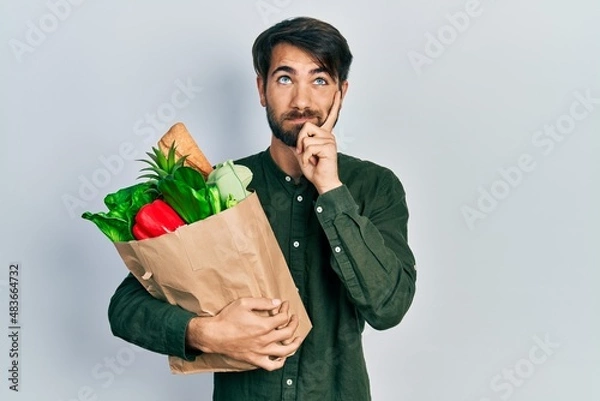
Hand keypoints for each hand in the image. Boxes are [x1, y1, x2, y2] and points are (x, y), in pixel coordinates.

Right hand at [186, 298, 301, 370]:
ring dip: (294, 344)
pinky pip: (272, 365)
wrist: (213, 335)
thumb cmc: (227, 318)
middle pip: (288, 333)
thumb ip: (262, 302)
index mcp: (264, 325)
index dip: (286, 310)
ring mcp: (261, 351)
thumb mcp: (244, 303)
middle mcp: (265, 339)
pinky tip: (282, 356)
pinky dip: (280, 362)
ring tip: (297, 338)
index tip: (285, 305)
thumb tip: (277, 302)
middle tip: (294, 318)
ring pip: (285, 351)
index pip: (283, 318)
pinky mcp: (255, 360)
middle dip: (294, 323)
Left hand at [295, 91, 343, 193]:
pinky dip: (305, 157)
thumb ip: (299, 143)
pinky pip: (308, 146)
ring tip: (311, 159)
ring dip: (303, 151)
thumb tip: (291, 139)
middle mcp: (328, 135)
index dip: (336, 102)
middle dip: (300, 141)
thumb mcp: (302, 153)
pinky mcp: (329, 146)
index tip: (339, 89)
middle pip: (306, 126)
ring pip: (305, 138)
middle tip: (305, 153)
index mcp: (324, 134)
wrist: (323, 182)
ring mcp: (330, 140)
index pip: (330, 116)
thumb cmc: (314, 169)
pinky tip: (313, 162)